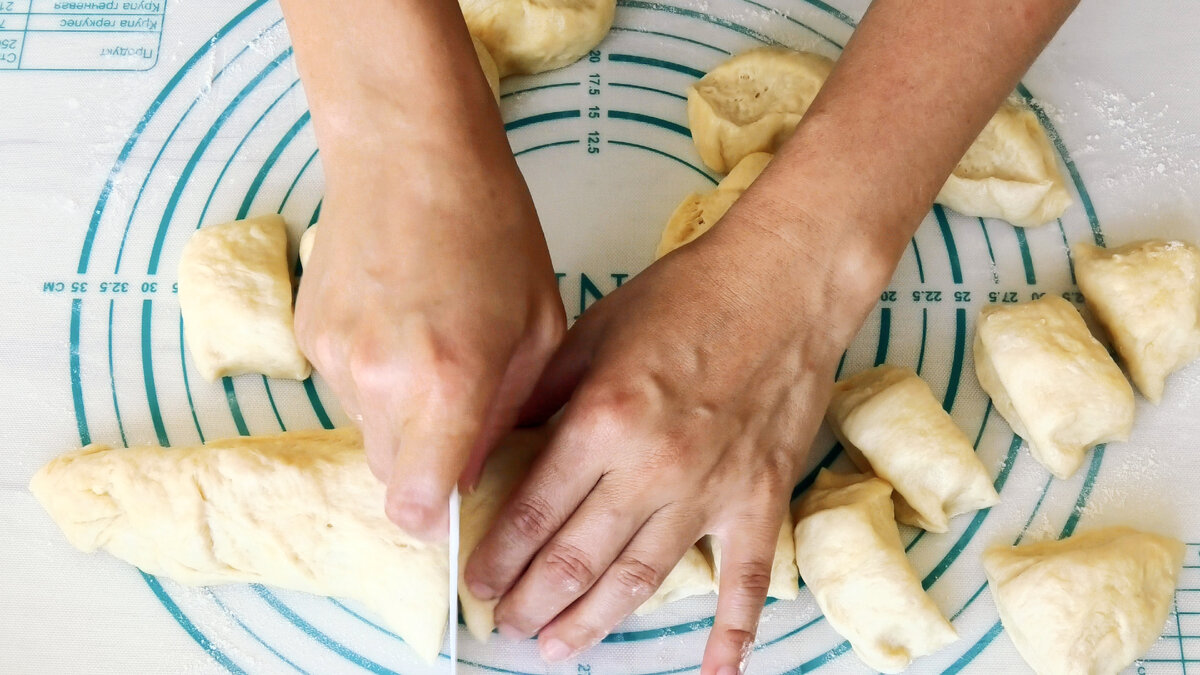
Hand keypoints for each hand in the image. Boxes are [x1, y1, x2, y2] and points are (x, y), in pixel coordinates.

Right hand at [295, 132, 564, 539]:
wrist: (409, 151)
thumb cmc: (491, 228)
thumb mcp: (536, 326)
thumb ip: (505, 412)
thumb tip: (474, 471)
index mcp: (448, 383)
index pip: (416, 504)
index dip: (435, 522)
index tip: (454, 511)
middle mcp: (379, 382)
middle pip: (390, 477)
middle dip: (425, 470)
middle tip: (458, 422)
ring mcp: (334, 359)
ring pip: (366, 433)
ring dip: (400, 422)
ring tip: (432, 353)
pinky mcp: (307, 335)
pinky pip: (344, 389)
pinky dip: (373, 379)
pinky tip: (401, 325)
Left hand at [463, 187, 885, 672]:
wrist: (783, 282)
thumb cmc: (688, 295)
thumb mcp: (591, 331)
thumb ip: (539, 394)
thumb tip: (491, 444)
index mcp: (604, 420)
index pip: (535, 512)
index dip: (498, 558)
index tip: (476, 585)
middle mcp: (652, 467)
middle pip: (578, 558)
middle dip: (532, 600)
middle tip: (505, 625)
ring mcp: (711, 490)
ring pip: (640, 580)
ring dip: (593, 622)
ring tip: (557, 648)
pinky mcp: (760, 499)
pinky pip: (745, 579)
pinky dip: (731, 632)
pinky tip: (714, 672)